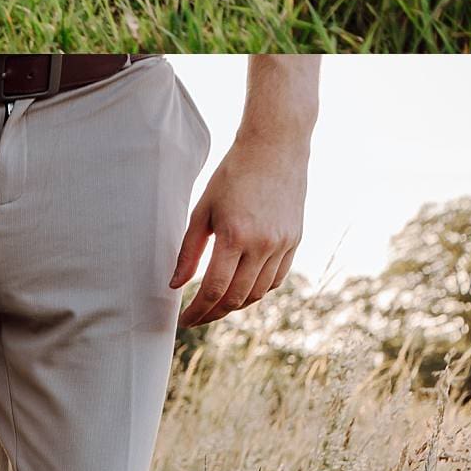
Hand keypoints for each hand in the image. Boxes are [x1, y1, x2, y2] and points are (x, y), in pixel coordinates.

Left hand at [171, 135, 307, 325]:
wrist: (275, 149)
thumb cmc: (231, 176)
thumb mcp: (202, 210)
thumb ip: (189, 251)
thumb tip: (174, 285)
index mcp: (235, 236)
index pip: (214, 289)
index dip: (197, 311)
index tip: (184, 321)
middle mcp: (263, 245)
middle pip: (237, 298)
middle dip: (213, 313)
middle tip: (196, 317)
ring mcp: (283, 245)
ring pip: (259, 293)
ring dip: (236, 304)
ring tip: (215, 304)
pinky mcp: (295, 241)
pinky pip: (276, 279)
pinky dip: (258, 290)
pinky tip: (242, 289)